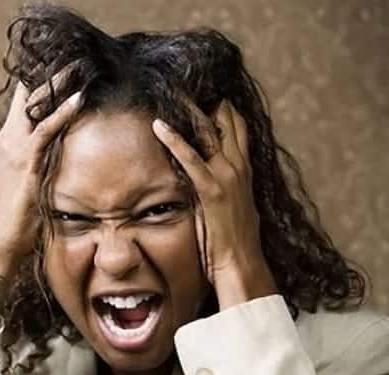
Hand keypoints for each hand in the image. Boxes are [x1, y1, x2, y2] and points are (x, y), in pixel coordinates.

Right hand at [0, 74, 80, 330]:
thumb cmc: (15, 219)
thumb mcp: (28, 185)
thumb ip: (38, 167)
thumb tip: (56, 163)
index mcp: (9, 145)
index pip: (23, 107)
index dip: (40, 89)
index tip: (61, 75)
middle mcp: (9, 141)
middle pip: (28, 98)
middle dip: (49, 79)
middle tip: (72, 62)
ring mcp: (15, 149)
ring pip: (37, 107)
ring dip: (58, 86)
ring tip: (78, 68)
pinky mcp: (27, 161)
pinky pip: (47, 129)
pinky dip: (63, 111)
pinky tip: (78, 98)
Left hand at [151, 100, 276, 308]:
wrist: (243, 264)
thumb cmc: (234, 242)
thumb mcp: (232, 207)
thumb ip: (223, 189)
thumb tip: (210, 183)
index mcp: (243, 171)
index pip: (237, 129)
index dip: (224, 109)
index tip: (209, 91)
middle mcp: (238, 168)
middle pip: (225, 123)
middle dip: (208, 101)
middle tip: (188, 81)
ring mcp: (227, 177)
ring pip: (210, 133)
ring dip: (190, 111)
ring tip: (172, 91)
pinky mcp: (211, 190)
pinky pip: (190, 159)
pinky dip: (174, 140)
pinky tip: (159, 126)